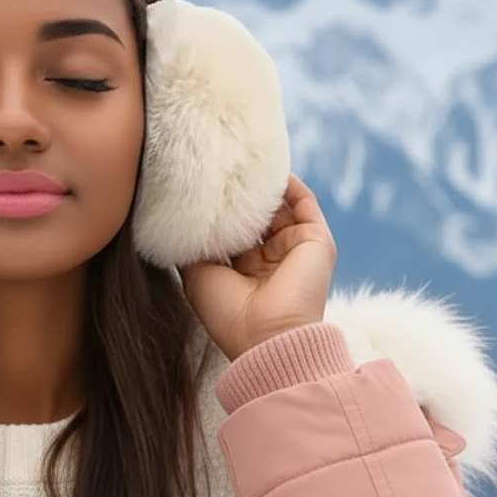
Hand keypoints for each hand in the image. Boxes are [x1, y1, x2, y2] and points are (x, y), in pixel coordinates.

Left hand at [182, 174, 335, 361]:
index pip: (232, 231)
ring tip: (240, 158)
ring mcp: (294, 249)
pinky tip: (266, 167)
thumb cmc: (226, 314)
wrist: (265, 337)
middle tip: (219, 167)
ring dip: (262, 185)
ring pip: (280, 206)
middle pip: (256, 216)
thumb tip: (181, 218)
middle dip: (239, 193)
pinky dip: (288, 183)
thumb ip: (194, 245)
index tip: (198, 186)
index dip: (218, 211)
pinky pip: (303, 202)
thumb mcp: (197, 275)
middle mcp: (270, 260)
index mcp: (244, 272)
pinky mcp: (316, 240)